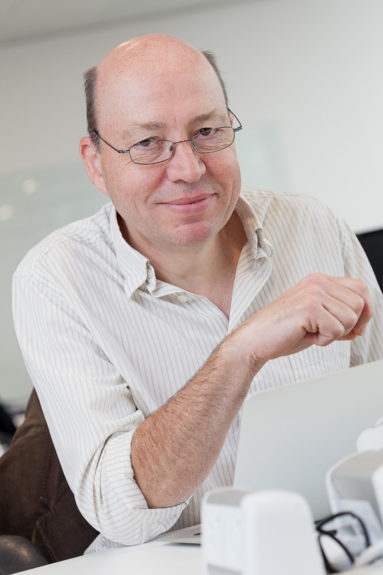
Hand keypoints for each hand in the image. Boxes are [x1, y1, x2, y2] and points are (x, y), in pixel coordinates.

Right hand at [236, 273, 372, 362]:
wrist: (254, 341)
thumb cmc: (282, 331)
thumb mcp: (316, 318)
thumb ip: (338, 314)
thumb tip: (362, 324)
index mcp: (319, 280)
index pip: (361, 289)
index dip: (364, 312)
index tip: (353, 328)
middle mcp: (317, 282)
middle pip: (360, 304)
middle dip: (349, 326)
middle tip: (324, 331)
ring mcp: (313, 293)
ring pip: (350, 319)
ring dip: (333, 334)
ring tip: (311, 332)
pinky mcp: (309, 308)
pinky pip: (336, 330)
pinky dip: (323, 341)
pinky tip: (305, 335)